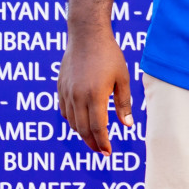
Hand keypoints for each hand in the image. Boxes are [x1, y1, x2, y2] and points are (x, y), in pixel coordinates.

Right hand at [57, 28, 132, 153]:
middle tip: (102, 150)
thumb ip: (123, 103)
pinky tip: (81, 121)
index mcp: (95, 96)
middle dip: (92, 143)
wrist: (86, 35)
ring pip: (72, 122)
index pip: (97, 128)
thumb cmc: (109, 55)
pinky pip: (64, 111)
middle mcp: (78, 97)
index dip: (103, 143)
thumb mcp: (122, 78)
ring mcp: (67, 92)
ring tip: (94, 137)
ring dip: (82, 133)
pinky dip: (72, 120)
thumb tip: (127, 125)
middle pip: (82, 130)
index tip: (108, 153)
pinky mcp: (60, 87)